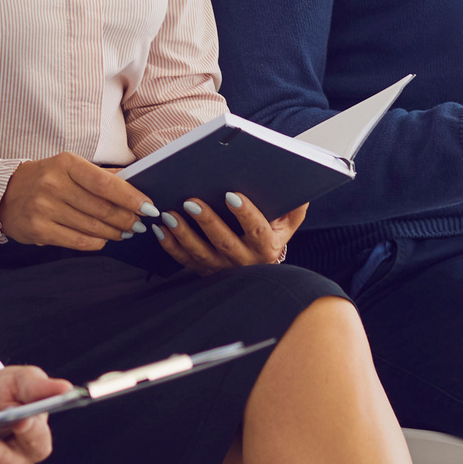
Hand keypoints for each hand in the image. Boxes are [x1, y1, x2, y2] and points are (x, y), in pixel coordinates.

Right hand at [0, 152, 147, 247]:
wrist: (3, 194)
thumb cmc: (45, 178)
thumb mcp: (69, 167)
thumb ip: (101, 174)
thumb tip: (136, 181)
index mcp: (66, 163)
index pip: (105, 183)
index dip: (130, 197)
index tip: (148, 206)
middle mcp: (54, 184)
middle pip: (102, 207)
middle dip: (127, 218)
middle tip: (140, 223)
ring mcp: (44, 208)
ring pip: (92, 226)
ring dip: (115, 232)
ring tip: (126, 231)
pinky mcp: (39, 230)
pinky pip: (77, 241)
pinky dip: (97, 242)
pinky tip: (104, 239)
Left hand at [154, 192, 307, 271]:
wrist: (260, 272)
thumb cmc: (271, 235)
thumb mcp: (287, 225)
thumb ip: (295, 209)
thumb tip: (301, 191)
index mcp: (267, 247)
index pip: (258, 231)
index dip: (246, 214)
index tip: (231, 195)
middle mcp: (245, 262)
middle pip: (224, 242)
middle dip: (207, 221)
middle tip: (191, 200)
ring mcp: (223, 269)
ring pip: (201, 253)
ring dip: (184, 233)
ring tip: (171, 213)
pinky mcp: (204, 271)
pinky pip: (185, 260)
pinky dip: (171, 246)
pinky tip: (162, 229)